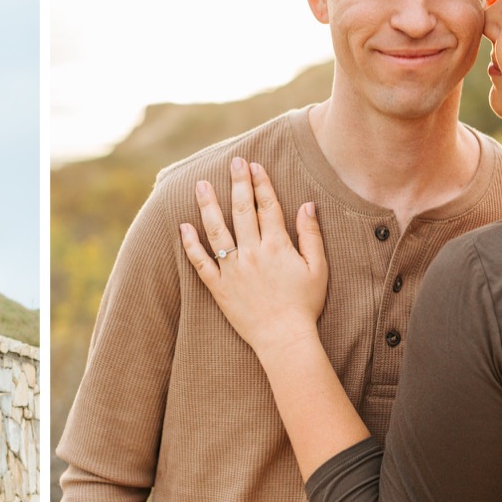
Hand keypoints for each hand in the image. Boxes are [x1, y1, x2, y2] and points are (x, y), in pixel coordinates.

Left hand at [179, 157, 327, 356]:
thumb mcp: (318, 268)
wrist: (285, 339)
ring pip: (217, 230)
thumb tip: (307, 204)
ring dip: (208, 205)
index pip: (267, 207)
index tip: (254, 165)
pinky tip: (183, 226)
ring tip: (201, 184)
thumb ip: (311, 234)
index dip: (261, 183)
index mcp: (277, 246)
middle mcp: (252, 253)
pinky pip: (201, 262)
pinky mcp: (218, 287)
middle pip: (242, 211)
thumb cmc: (305, 305)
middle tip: (232, 162)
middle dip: (237, 183)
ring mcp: (233, 269)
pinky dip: (190, 244)